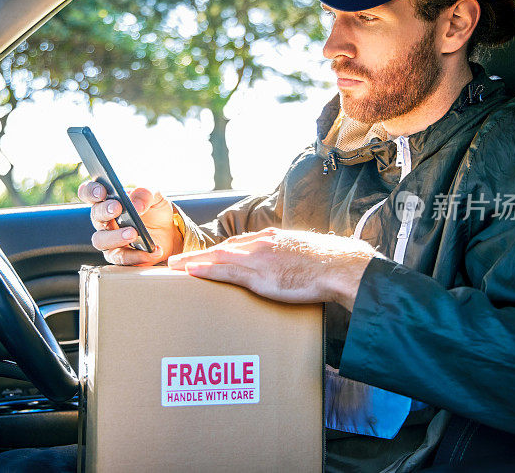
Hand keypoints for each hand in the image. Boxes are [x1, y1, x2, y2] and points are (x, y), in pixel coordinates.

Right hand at [78, 181, 182, 265]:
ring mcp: (109, 240)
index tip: (101, 191)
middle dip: (105, 211)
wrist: (169, 232)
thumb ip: (145, 195)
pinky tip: (152, 250)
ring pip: (100, 240)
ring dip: (115, 236)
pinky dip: (137, 255)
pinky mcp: (119, 256)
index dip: (90, 191)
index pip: (88, 193)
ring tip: (133, 233)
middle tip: (118, 208)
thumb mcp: (155, 197)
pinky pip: (121, 258)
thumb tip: (135, 206)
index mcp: (108, 200)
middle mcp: (104, 220)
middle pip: (95, 215)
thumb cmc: (155, 211)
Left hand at [167, 227, 380, 310]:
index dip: (217, 250)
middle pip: (222, 248)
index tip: (202, 256)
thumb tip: (285, 269)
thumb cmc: (329, 264)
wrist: (342, 266)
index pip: (237, 243)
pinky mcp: (261, 275)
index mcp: (272, 239)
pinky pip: (226, 271)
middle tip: (175, 261)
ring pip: (218, 257)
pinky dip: (206, 269)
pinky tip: (190, 271)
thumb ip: (288, 258)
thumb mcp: (304, 254)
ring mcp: (259, 258)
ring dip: (193, 261)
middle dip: (197, 254)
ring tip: (173, 266)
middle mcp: (261, 244)